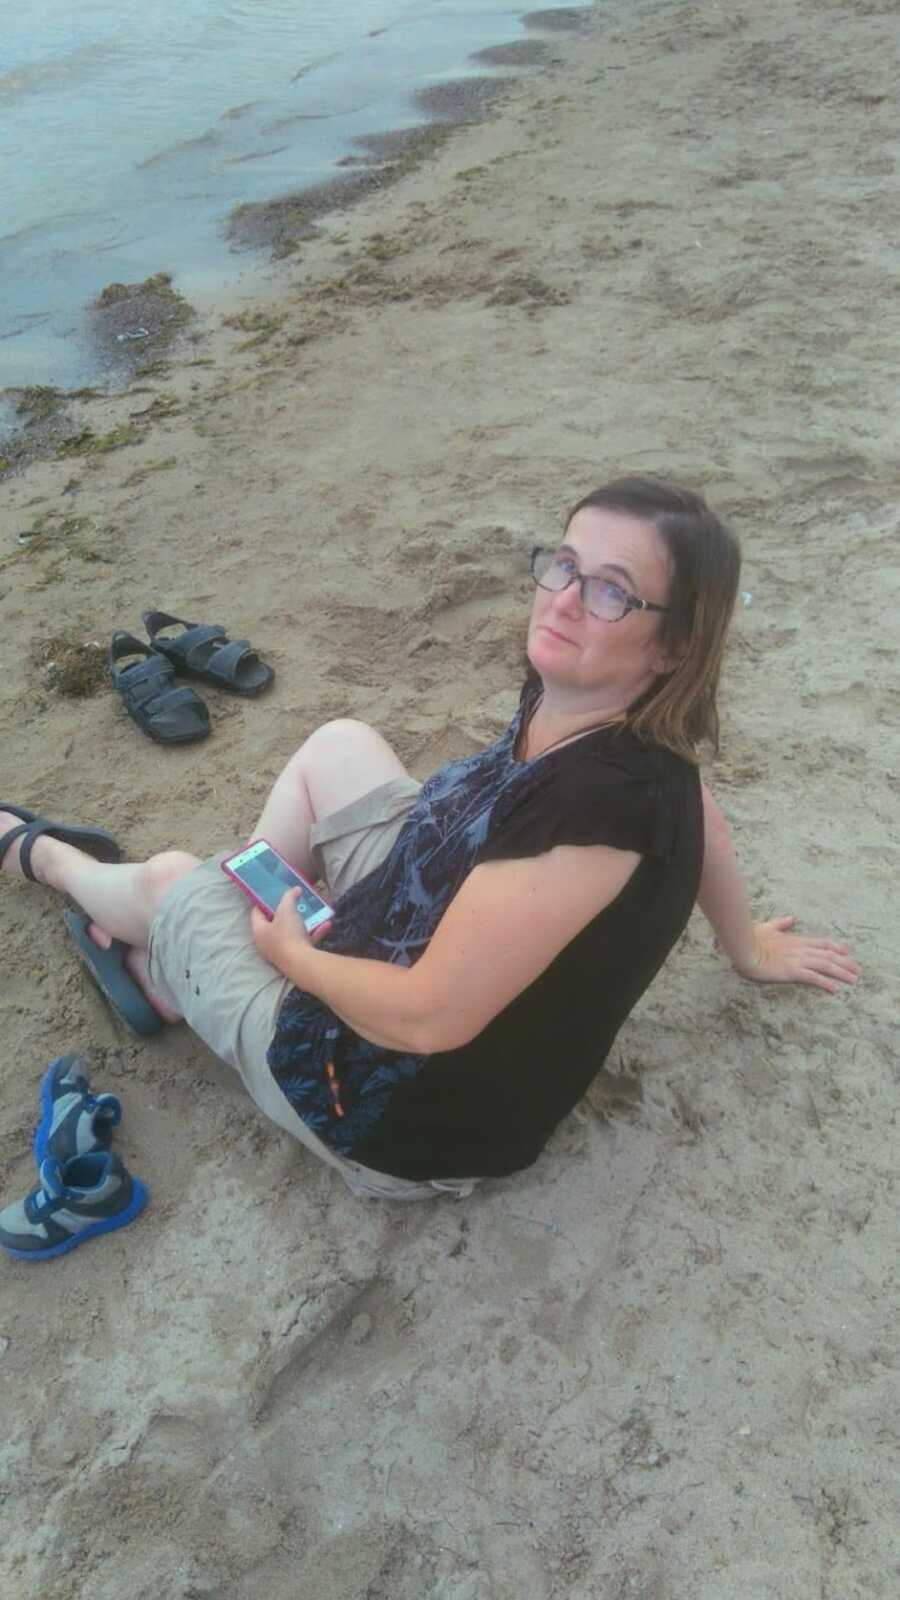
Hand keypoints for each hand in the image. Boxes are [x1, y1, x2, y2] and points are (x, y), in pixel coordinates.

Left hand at [250, 888, 330, 976]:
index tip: (273, 893)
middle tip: (294, 901)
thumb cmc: (287, 934)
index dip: (263, 902)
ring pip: (293, 932)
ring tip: (313, 911)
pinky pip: (305, 941)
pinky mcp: (296, 957)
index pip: (256, 913)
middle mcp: (268, 943)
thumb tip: (295, 889)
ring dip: (304, 922)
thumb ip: (289, 897)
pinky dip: (314, 932)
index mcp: (260, 931)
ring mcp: (282, 951)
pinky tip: (326, 924)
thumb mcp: (287, 910)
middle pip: (275, 923)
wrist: (301, 963)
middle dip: (287, 912)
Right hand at [734, 916, 860, 993]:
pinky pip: (813, 977)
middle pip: (828, 955)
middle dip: (845, 963)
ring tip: (853, 980)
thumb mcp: (768, 927)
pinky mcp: (791, 971)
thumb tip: (790, 919)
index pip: (821, 943)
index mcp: (795, 939)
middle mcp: (800, 949)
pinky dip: (825, 982)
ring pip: (825, 965)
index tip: (847, 952)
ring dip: (841, 972)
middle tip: (858, 970)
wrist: (743, 947)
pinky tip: (835, 989)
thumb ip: (780, 923)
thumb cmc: (751, 937)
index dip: (836, 948)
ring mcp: (797, 960)